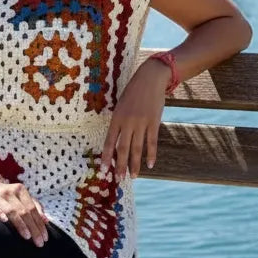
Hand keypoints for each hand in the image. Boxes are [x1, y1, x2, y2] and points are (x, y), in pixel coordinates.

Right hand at [0, 180, 48, 246]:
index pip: (32, 209)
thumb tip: (46, 220)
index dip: (39, 224)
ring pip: (11, 211)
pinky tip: (5, 220)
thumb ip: (34, 206)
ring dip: (20, 224)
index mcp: (20, 190)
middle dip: (33, 228)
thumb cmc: (6, 198)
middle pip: (24, 211)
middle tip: (39, 243)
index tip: (45, 238)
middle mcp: (9, 191)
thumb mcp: (20, 197)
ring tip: (27, 236)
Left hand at [100, 61, 168, 178]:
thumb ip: (120, 121)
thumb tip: (117, 139)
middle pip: (123, 148)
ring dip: (135, 164)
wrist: (150, 79)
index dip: (106, 156)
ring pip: (137, 148)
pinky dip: (151, 154)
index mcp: (117, 117)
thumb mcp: (121, 104)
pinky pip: (151, 142)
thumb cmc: (134, 92)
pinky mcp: (154, 122)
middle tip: (118, 178)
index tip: (103, 169)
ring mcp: (141, 123)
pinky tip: (150, 164)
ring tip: (133, 176)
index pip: (109, 141)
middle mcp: (128, 122)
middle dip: (120, 165)